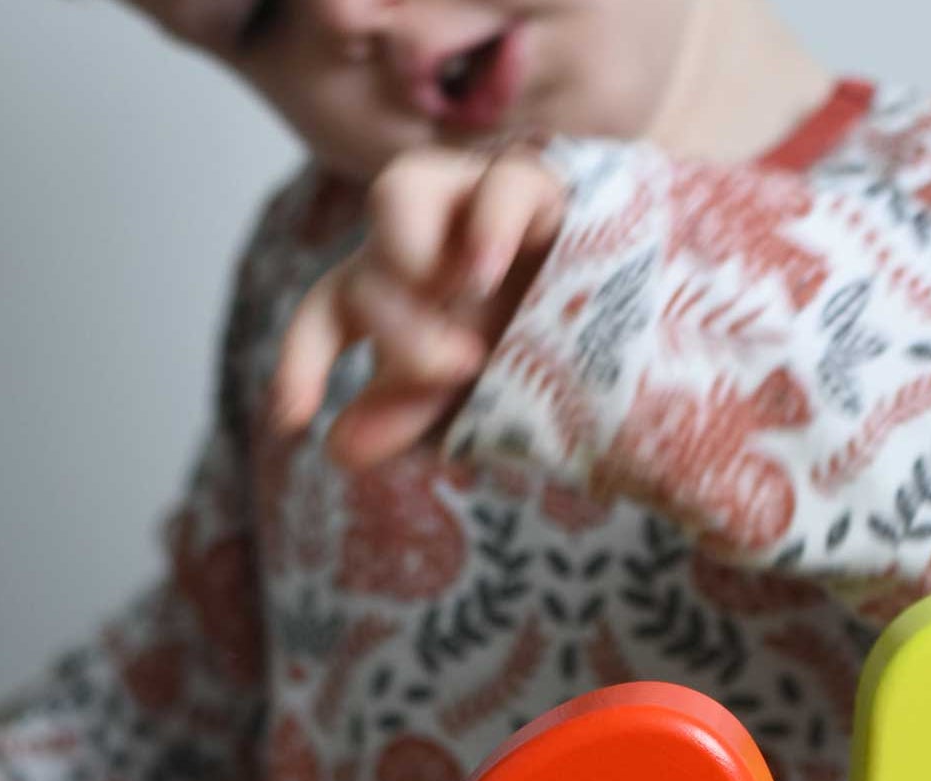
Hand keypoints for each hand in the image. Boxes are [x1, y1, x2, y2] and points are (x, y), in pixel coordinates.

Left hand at [271, 144, 564, 471]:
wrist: (636, 318)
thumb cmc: (542, 352)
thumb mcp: (471, 396)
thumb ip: (405, 414)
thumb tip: (337, 448)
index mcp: (396, 291)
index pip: (329, 314)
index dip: (302, 363)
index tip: (294, 421)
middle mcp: (421, 238)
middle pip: (365, 266)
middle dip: (400, 331)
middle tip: (462, 369)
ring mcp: (471, 201)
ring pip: (400, 189)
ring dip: (409, 251)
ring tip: (463, 300)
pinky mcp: (537, 185)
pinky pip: (502, 183)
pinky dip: (490, 225)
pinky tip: (490, 272)